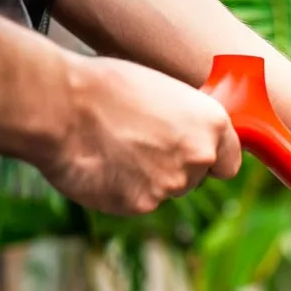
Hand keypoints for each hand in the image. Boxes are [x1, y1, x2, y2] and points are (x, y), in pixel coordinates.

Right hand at [33, 55, 241, 214]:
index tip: (196, 155)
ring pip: (167, 191)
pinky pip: (139, 202)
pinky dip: (123, 190)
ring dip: (148, 179)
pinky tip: (103, 166)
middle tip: (142, 145)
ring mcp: (171, 184)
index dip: (211, 159)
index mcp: (212, 123)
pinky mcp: (141, 205)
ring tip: (115, 149)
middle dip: (176, 167)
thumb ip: (186, 120)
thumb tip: (190, 136)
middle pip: (197, 178)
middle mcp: (199, 157)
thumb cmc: (105, 86)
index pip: (229, 161)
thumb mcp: (162, 91)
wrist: (60, 106)